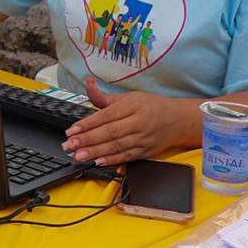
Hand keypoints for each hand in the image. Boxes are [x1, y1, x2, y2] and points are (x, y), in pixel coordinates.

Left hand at [61, 78, 184, 166]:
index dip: (87, 124)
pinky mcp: (146, 151)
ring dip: (95, 153)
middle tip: (69, 146)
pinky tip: (98, 162)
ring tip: (78, 156)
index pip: (106, 116)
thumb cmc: (151, 106)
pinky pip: (126, 157)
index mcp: (133, 106)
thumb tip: (88, 85)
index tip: (72, 130)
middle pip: (109, 133)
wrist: (178, 120)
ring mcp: (143, 139)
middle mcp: (139, 122)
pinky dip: (112, 160)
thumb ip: (106, 98)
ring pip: (116, 147)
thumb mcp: (130, 97)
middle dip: (87, 140)